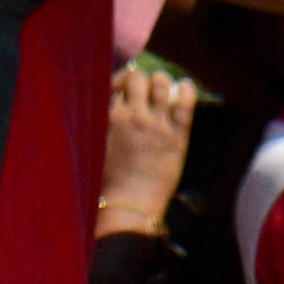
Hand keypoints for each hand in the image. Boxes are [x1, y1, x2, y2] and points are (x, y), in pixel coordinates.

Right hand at [98, 60, 196, 237]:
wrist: (129, 204)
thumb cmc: (109, 182)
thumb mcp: (97, 146)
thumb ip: (103, 124)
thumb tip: (112, 107)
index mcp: (108, 117)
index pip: (115, 83)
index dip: (121, 83)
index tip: (125, 91)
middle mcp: (132, 115)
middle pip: (137, 78)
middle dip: (141, 81)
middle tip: (145, 92)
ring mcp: (156, 123)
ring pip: (161, 83)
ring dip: (161, 82)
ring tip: (163, 90)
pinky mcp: (177, 134)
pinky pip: (186, 100)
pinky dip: (187, 90)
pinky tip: (185, 89)